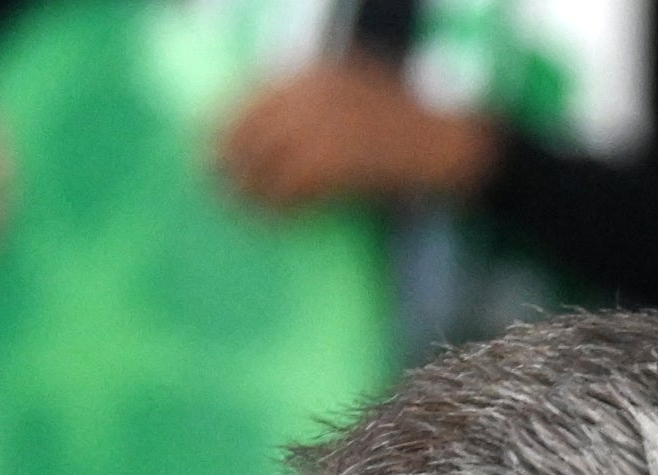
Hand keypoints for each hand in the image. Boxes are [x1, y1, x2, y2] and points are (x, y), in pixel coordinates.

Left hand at [217, 55, 498, 209]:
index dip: (221, 129)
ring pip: (267, 162)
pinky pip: (295, 186)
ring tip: (241, 211)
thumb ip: (308, 105)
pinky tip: (275, 219)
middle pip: (249, 130)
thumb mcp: (350, 94)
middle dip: (227, 163)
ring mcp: (328, 125)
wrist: (449, 143)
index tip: (208, 152)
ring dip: (250, 191)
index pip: (248, 98)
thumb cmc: (401, 125)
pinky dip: (281, 205)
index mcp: (313, 72)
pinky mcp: (342, 161)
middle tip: (215, 191)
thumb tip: (258, 135)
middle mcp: (314, 93)